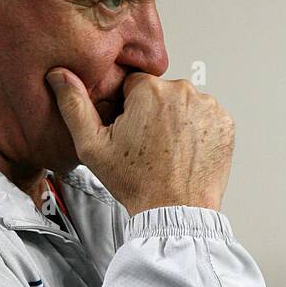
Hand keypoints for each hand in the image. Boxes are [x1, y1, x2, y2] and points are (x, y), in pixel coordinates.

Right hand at [46, 67, 233, 216]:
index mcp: (150, 90)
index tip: (129, 132)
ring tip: (168, 150)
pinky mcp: (225, 123)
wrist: (176, 211)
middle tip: (147, 145)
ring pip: (184, 104)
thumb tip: (59, 75)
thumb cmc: (137, 183)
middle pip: (160, 93)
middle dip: (153, 112)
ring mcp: (209, 107)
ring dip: (177, 119)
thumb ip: (74, 105)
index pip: (133, 85)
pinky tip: (185, 151)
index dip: (127, 108)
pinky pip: (206, 117)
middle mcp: (183, 92)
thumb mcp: (92, 146)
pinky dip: (197, 130)